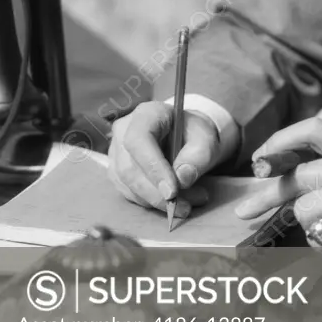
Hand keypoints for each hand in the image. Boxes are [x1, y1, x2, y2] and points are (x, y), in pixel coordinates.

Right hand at [108, 100, 236, 215]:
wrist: (185, 137)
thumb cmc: (194, 134)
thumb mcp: (206, 139)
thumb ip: (198, 156)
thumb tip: (183, 179)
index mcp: (146, 114)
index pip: (139, 140)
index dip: (153, 168)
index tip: (172, 192)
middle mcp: (123, 131)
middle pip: (130, 168)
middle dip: (158, 194)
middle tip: (186, 206)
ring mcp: (115, 153)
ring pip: (128, 185)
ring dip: (157, 202)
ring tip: (188, 204)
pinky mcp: (116, 172)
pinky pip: (129, 193)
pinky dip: (151, 203)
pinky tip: (174, 202)